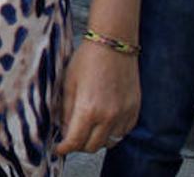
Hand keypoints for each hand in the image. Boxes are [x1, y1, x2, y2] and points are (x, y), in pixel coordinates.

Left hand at [55, 39, 139, 154]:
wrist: (113, 46)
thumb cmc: (87, 60)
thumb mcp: (68, 83)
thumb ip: (66, 109)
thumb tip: (63, 128)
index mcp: (88, 110)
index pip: (75, 141)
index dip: (64, 148)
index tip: (58, 148)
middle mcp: (108, 117)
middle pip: (92, 146)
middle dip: (78, 145)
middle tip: (70, 138)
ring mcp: (124, 115)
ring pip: (109, 142)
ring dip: (96, 140)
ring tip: (86, 130)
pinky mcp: (134, 111)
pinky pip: (123, 132)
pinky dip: (112, 133)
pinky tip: (103, 123)